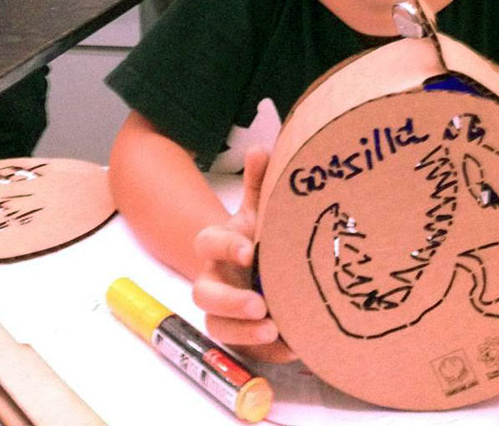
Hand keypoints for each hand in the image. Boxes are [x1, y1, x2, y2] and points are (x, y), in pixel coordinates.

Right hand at [191, 147, 296, 362]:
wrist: (253, 264)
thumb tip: (262, 148)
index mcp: (217, 244)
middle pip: (203, 294)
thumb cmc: (256, 233)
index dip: (225, 246)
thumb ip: (259, 181)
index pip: (208, 242)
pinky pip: (246, 349)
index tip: (250, 249)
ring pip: (217, 325)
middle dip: (229, 300)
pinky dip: (268, 351)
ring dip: (243, 331)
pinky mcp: (239, 335)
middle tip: (258, 303)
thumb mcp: (259, 208)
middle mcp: (213, 278)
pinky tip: (294, 346)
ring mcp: (223, 310)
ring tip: (272, 328)